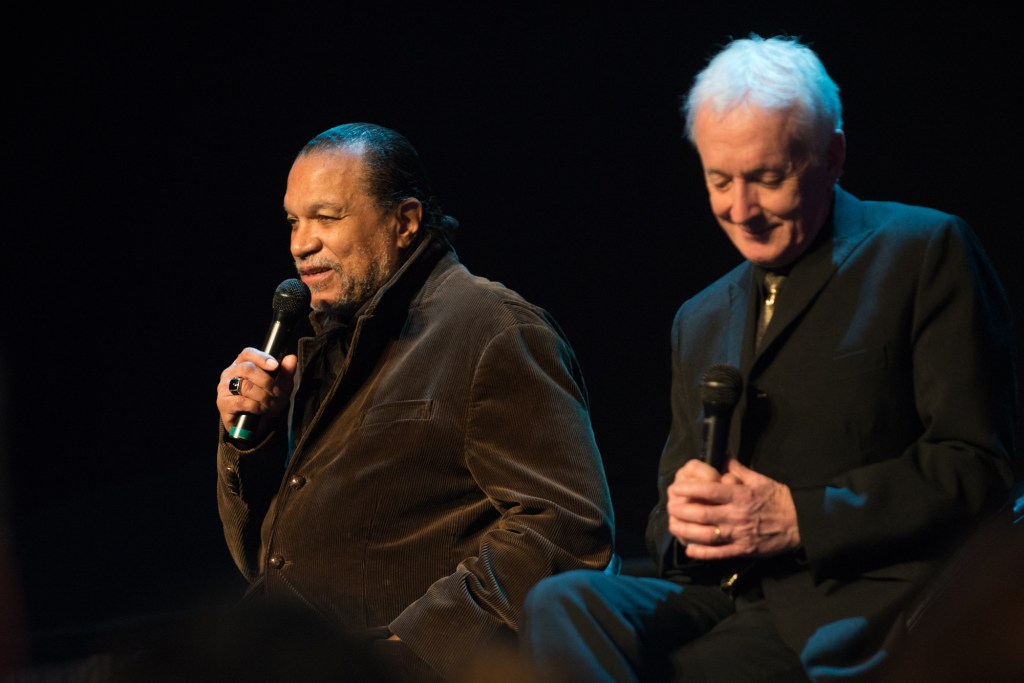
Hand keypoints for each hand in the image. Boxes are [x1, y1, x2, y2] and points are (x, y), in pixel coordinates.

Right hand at [216, 348, 297, 436]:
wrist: (256, 425)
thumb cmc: (267, 400)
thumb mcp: (281, 386)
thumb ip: (286, 372)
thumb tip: (291, 358)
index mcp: (243, 364)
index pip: (248, 353)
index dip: (262, 358)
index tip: (275, 366)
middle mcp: (230, 372)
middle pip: (248, 368)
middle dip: (267, 382)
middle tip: (277, 393)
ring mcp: (224, 387)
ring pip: (246, 385)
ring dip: (263, 396)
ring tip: (270, 403)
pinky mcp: (223, 403)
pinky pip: (241, 401)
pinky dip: (255, 406)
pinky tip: (260, 409)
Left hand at [667, 458, 799, 560]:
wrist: (802, 522)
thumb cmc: (779, 499)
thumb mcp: (760, 479)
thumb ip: (738, 469)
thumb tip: (723, 455)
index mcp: (740, 496)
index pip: (710, 490)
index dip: (690, 488)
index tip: (676, 487)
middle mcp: (736, 515)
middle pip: (702, 513)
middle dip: (682, 510)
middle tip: (670, 506)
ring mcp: (739, 535)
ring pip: (706, 534)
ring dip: (686, 530)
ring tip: (673, 525)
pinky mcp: (743, 550)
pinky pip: (719, 553)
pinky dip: (702, 553)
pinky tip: (689, 549)